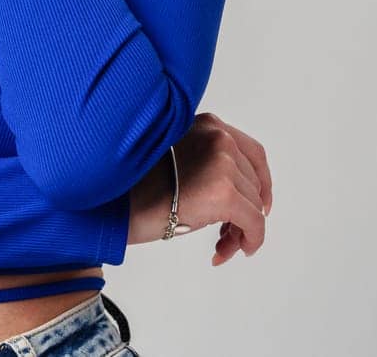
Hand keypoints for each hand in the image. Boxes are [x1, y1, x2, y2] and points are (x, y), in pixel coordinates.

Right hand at [125, 112, 272, 266]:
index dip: (262, 182)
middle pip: (253, 183)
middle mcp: (218, 138)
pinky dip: (250, 240)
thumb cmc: (134, 186)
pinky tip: (226, 252)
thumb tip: (239, 197)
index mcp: (207, 125)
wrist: (115, 202)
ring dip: (240, 230)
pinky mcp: (223, 193)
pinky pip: (254, 223)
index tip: (260, 204)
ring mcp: (222, 163)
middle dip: (245, 213)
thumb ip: (208, 163)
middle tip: (228, 236)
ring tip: (221, 246)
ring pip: (253, 206)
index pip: (252, 152)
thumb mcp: (177, 158)